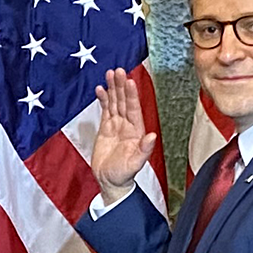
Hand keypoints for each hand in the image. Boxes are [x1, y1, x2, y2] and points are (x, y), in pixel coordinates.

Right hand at [91, 68, 156, 204]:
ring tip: (109, 74)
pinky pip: (105, 110)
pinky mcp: (106, 128)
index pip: (133, 108)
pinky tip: (100, 89)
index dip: (131, 95)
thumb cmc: (124, 175)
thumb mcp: (135, 164)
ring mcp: (116, 125)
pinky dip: (103, 99)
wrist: (110, 181)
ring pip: (115, 102)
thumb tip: (152, 135)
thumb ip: (144, 150)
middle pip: (124, 101)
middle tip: (117, 70)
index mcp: (136, 131)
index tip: (128, 81)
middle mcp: (127, 125)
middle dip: (120, 86)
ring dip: (112, 88)